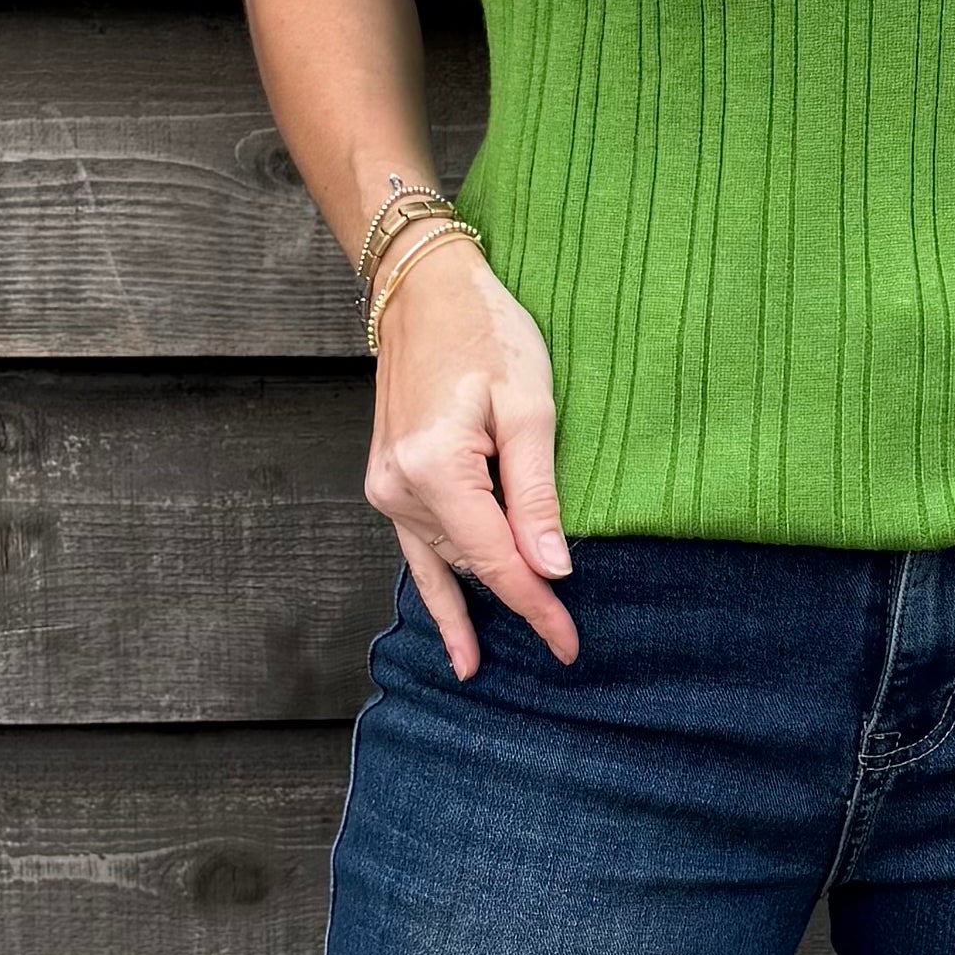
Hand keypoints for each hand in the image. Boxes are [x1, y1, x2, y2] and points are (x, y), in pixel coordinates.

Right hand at [365, 235, 576, 678]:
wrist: (423, 289)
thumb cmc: (486, 333)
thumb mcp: (530, 406)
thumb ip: (537, 493)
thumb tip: (552, 569)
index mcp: (435, 471)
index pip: (498, 563)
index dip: (538, 610)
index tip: (570, 647)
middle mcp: (398, 488)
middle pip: (470, 565)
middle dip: (515, 604)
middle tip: (561, 650)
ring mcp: (385, 486)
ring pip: (443, 560)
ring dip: (472, 603)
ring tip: (482, 665)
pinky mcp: (386, 479)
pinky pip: (416, 546)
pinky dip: (439, 585)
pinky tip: (452, 631)